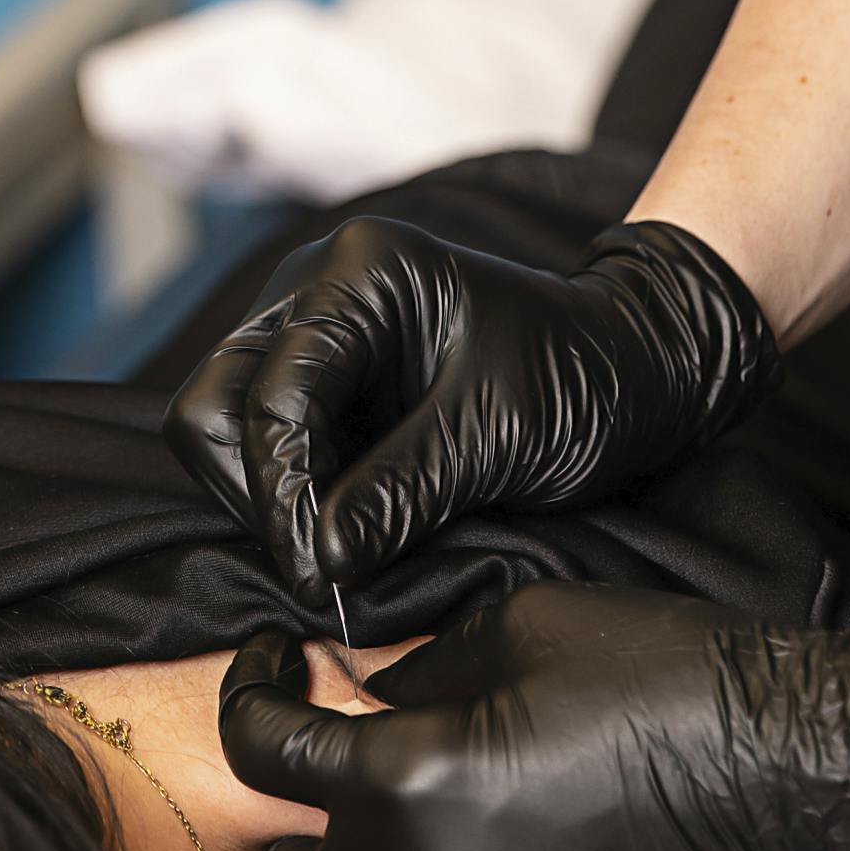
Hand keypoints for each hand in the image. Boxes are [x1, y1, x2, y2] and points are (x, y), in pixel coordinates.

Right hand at [166, 216, 776, 600]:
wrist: (633, 365)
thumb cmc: (581, 378)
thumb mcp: (497, 438)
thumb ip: (401, 492)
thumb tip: (322, 561)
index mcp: (359, 273)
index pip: (272, 395)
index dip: (283, 496)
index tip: (320, 577)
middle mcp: (312, 287)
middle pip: (216, 402)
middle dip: (259, 494)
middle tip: (323, 570)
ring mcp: (308, 330)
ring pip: (225, 426)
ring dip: (271, 499)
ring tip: (340, 555)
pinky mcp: (321, 378)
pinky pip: (264, 441)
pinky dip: (294, 494)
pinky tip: (346, 531)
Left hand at [219, 584, 849, 850]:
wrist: (793, 780)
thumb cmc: (666, 679)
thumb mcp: (522, 627)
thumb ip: (418, 671)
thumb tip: (365, 699)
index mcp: (408, 781)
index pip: (264, 754)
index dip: (248, 694)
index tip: (267, 665)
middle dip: (295, 820)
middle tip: (333, 772)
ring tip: (399, 842)